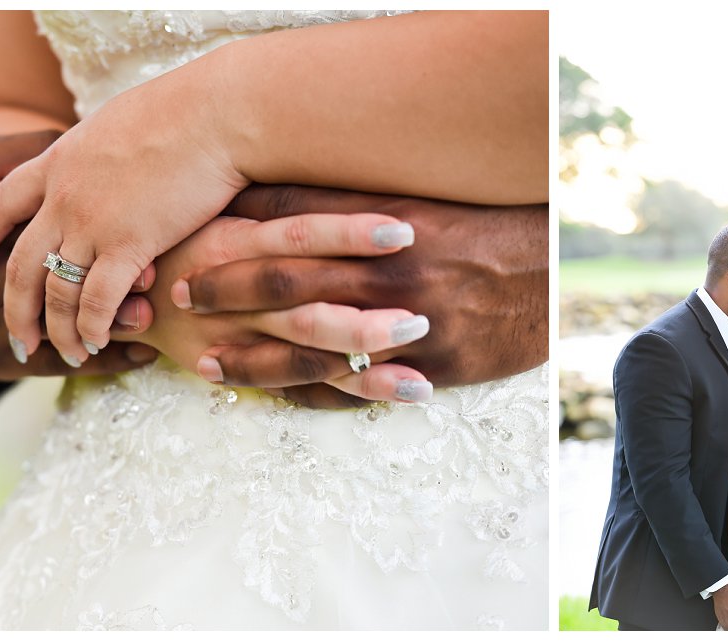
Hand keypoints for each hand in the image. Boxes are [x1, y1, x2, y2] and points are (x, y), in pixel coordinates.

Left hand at [0, 62, 246, 366]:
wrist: (215, 112)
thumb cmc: (185, 110)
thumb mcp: (118, 122)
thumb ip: (97, 152)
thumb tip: (103, 158)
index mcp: (57, 161)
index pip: (0, 205)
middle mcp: (63, 197)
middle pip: (20, 265)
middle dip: (14, 309)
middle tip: (17, 341)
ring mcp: (91, 222)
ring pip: (56, 292)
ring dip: (58, 331)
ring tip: (67, 354)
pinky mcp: (128, 244)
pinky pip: (97, 301)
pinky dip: (92, 327)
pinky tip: (96, 341)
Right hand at [0, 130, 159, 379]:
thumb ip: (20, 149)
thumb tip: (75, 133)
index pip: (37, 225)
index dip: (90, 227)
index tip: (138, 222)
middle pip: (50, 285)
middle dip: (102, 287)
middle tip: (151, 280)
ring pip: (55, 332)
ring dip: (104, 330)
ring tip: (150, 322)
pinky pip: (56, 365)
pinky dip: (100, 362)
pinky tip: (142, 353)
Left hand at [179, 185, 547, 405]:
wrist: (550, 271)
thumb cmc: (471, 227)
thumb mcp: (409, 201)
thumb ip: (340, 204)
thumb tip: (262, 194)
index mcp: (381, 227)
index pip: (288, 233)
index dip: (230, 247)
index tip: (186, 257)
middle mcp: (390, 274)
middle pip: (287, 288)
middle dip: (225, 297)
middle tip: (177, 302)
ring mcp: (411, 326)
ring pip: (314, 351)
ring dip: (254, 361)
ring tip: (209, 367)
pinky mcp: (434, 368)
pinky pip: (360, 391)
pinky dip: (312, 397)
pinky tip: (273, 397)